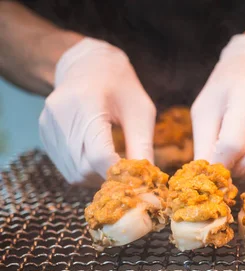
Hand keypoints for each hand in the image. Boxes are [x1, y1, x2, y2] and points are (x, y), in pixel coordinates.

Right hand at [40, 38, 155, 184]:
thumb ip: (143, 145)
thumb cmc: (121, 87)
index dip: (119, 172)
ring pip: (74, 173)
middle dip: (109, 177)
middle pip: (85, 167)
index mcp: (87, 103)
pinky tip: (99, 160)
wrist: (89, 65)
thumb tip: (147, 179)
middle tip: (128, 174)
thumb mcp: (141, 111)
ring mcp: (48, 125)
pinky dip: (85, 172)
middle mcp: (61, 115)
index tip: (136, 176)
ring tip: (115, 165)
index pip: (99, 154)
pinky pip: (66, 167)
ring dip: (97, 178)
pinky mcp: (45, 135)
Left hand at [192, 35, 244, 180]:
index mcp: (244, 95)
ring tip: (237, 146)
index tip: (211, 164)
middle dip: (234, 168)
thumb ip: (203, 144)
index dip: (219, 161)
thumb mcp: (204, 109)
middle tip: (223, 158)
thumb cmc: (225, 90)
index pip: (232, 144)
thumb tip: (203, 178)